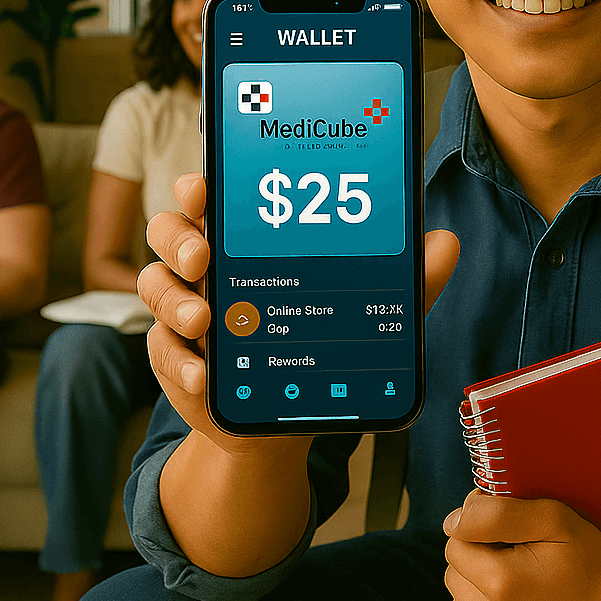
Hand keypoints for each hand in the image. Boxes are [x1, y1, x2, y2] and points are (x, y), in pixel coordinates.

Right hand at [139, 172, 459, 452]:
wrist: (286, 414)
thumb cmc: (323, 342)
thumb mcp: (368, 308)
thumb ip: (406, 278)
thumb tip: (445, 242)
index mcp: (246, 238)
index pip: (211, 196)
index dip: (198, 186)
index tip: (205, 187)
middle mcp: (208, 266)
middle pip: (168, 230)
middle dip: (179, 236)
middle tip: (204, 256)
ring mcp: (186, 310)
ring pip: (155, 286)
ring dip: (174, 300)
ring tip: (205, 319)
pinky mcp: (175, 359)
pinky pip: (161, 353)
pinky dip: (180, 364)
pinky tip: (205, 377)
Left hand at [443, 489, 600, 600]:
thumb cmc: (591, 566)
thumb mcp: (556, 521)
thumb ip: (500, 512)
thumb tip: (454, 519)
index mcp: (503, 582)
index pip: (456, 539)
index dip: (479, 524)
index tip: (509, 527)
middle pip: (453, 568)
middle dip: (478, 552)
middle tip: (516, 550)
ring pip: (457, 596)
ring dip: (476, 581)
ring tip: (517, 576)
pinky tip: (513, 599)